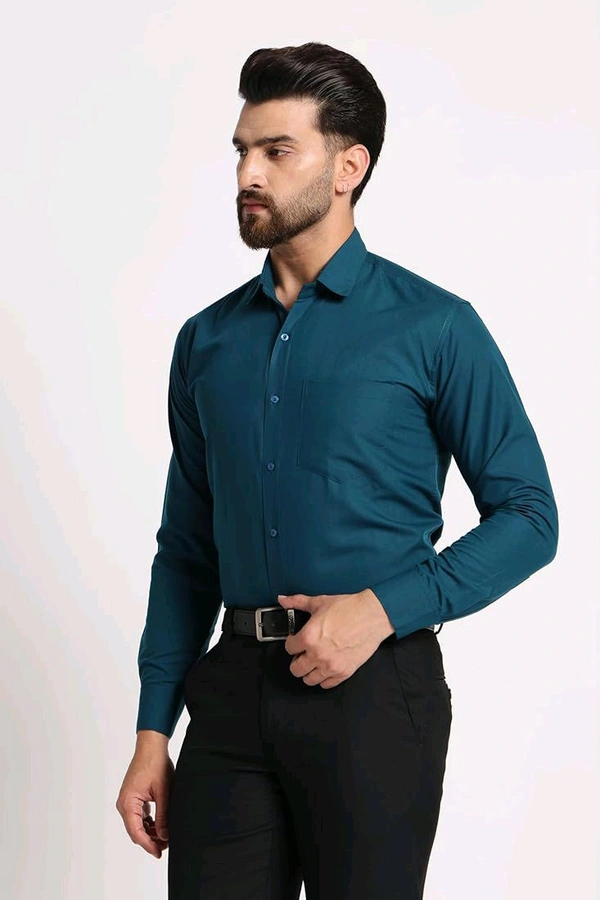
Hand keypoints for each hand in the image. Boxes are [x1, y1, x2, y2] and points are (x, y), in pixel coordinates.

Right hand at [115, 742, 173, 858]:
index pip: (136, 832)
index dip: (148, 845)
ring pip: (137, 825)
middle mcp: (124, 804)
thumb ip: (163, 816)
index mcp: (128, 802)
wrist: (151, 746)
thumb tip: (164, 836)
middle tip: (166, 846)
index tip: (159, 852)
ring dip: (149, 832)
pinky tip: (160, 824)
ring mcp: (127, 801)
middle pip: (135, 830)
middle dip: (150, 840)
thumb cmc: (156, 764)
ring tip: (165, 836)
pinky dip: (148, 823)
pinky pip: (138, 816)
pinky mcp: (132, 798)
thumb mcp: (163, 792)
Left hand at [277, 588, 394, 688]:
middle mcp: (317, 655)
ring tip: (314, 661)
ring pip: (309, 680)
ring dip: (308, 671)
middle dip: (297, 660)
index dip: (292, 643)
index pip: (289, 648)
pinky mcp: (344, 672)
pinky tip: (325, 667)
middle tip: (303, 653)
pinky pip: (326, 684)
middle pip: (296, 669)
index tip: (297, 641)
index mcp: (308, 637)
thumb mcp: (319, 602)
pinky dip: (324, 678)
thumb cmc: (348, 608)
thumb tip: (283, 599)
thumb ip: (297, 602)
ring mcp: (331, 666)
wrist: (372, 615)